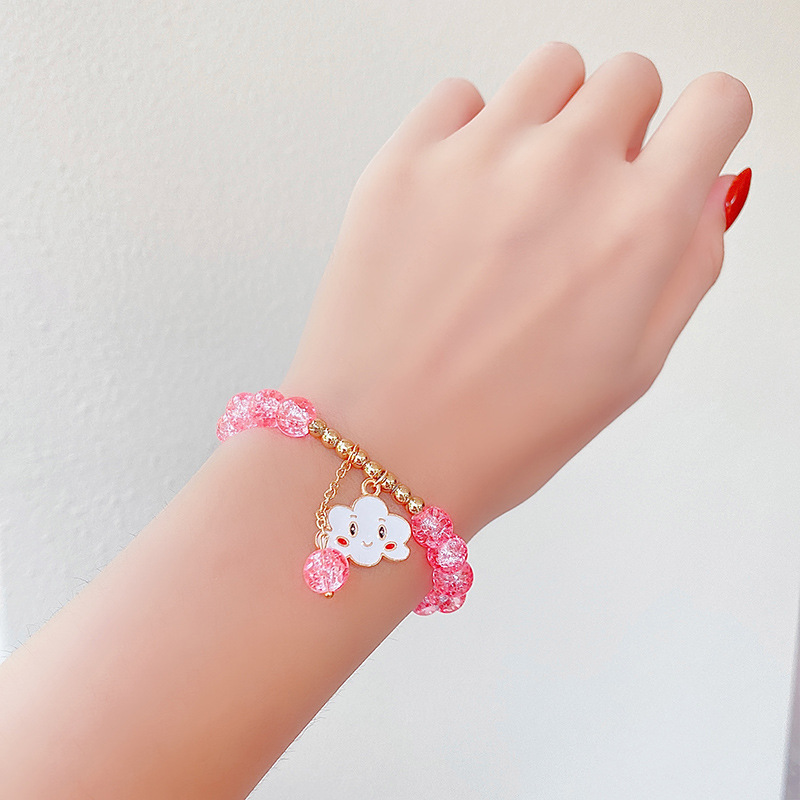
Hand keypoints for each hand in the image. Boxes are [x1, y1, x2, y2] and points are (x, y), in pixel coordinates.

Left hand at [280, 43, 751, 533]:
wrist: (382, 449)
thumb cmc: (500, 431)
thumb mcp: (631, 370)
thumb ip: (688, 264)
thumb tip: (708, 187)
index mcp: (636, 229)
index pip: (717, 104)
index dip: (704, 129)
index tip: (676, 152)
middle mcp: (563, 174)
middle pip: (630, 77)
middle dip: (622, 129)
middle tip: (585, 195)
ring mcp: (477, 158)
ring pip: (552, 69)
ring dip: (553, 116)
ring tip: (523, 188)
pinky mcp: (403, 161)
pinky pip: (459, 94)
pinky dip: (470, 131)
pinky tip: (460, 195)